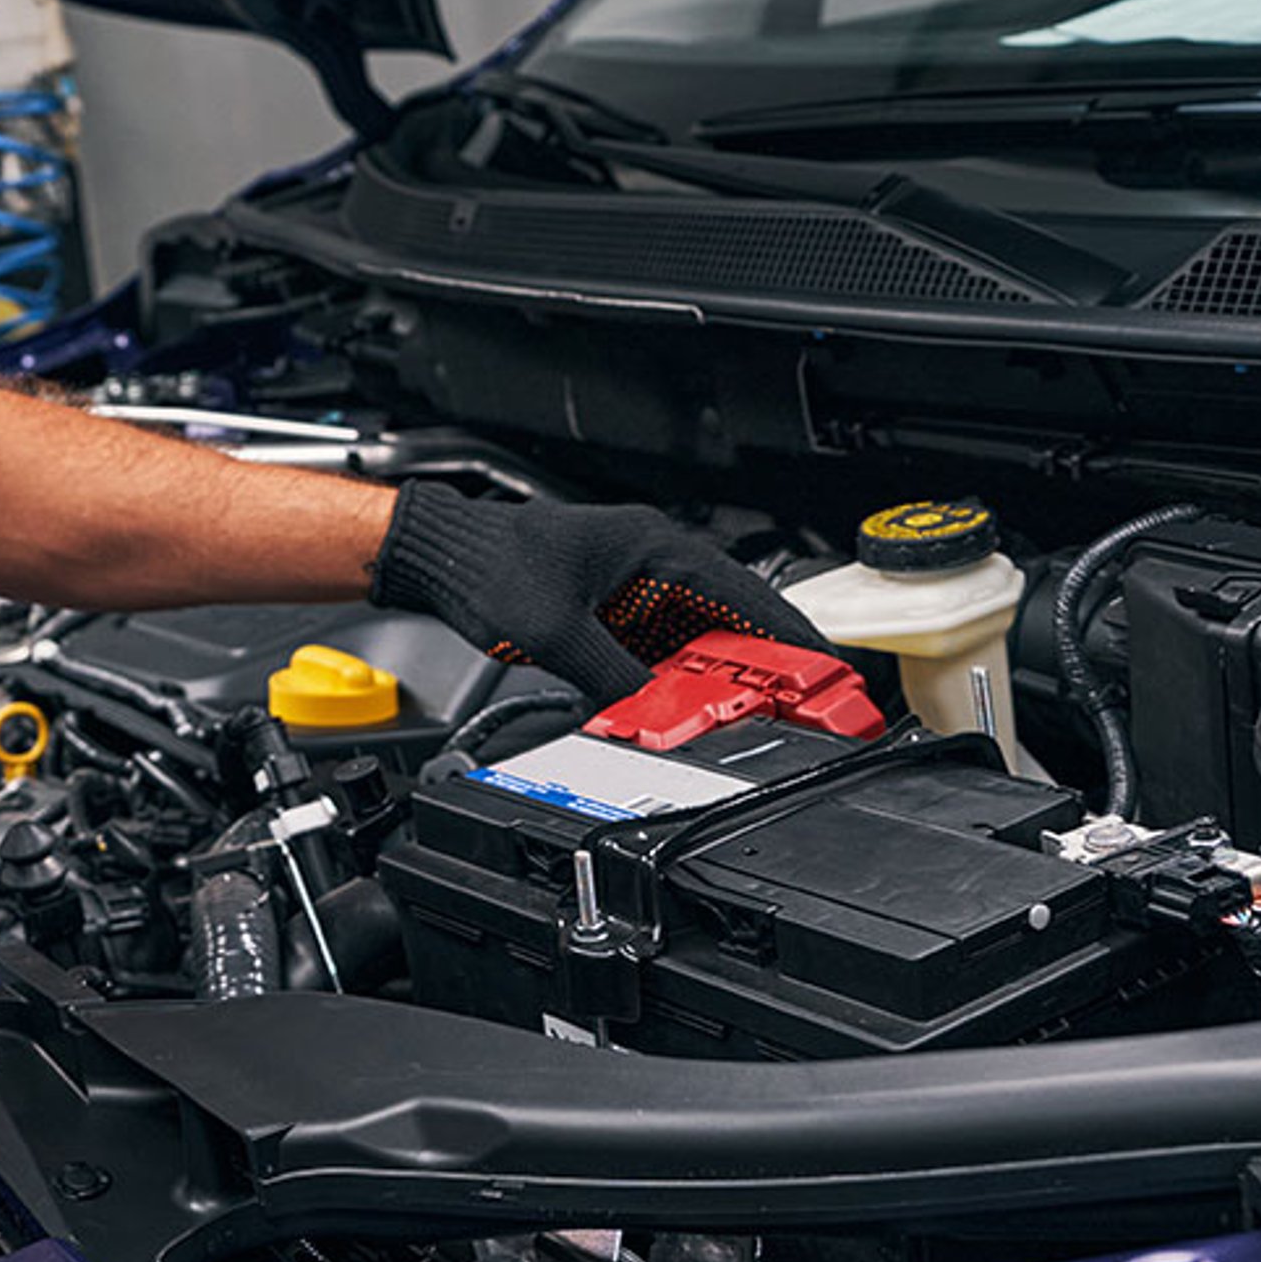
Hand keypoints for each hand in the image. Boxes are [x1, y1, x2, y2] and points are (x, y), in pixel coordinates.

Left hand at [369, 482, 826, 703]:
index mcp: (654, 547)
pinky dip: (677, 677)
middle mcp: (652, 561)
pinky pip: (661, 648)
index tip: (820, 667)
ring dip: (718, 674)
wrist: (440, 555)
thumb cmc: (488, 564)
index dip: (786, 635)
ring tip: (749, 714)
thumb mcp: (556, 631)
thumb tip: (652, 713)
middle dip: (761, 663)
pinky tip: (687, 707)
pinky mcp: (612, 612)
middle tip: (796, 704)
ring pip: (696, 638)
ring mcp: (633, 587)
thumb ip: (610, 676)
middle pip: (728, 619)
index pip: (742, 594)